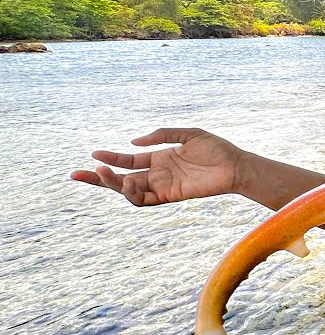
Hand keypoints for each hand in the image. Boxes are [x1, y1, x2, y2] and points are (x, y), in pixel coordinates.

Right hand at [70, 128, 247, 205]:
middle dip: (99, 178)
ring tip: (102, 174)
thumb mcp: (188, 134)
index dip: (110, 159)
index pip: (128, 162)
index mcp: (159, 159)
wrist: (237, 166)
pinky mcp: (171, 196)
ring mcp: (163, 186)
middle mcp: (158, 174)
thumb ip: (162, 135)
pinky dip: (133, 194)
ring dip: (113, 184)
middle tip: (76, 174)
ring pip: (130, 191)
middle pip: (122, 179)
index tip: (93, 155)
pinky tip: (127, 182)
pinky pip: (146, 200)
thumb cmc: (217, 149)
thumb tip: (133, 143)